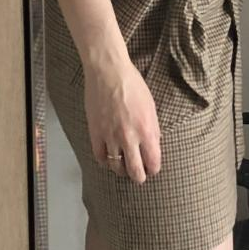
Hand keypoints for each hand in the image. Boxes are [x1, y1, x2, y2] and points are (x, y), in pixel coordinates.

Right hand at [85, 54, 161, 184]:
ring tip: (123, 167)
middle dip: (138, 176)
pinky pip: (99, 157)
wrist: (108, 73)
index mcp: (147, 131)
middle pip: (135, 171)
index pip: (152, 163)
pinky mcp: (95, 133)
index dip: (153, 169)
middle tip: (138, 175)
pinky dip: (104, 161)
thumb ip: (153, 129)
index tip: (151, 168)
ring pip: (116, 167)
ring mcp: (110, 137)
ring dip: (121, 170)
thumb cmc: (133, 86)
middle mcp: (129, 138)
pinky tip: (108, 159)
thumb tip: (153, 145)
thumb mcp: (151, 107)